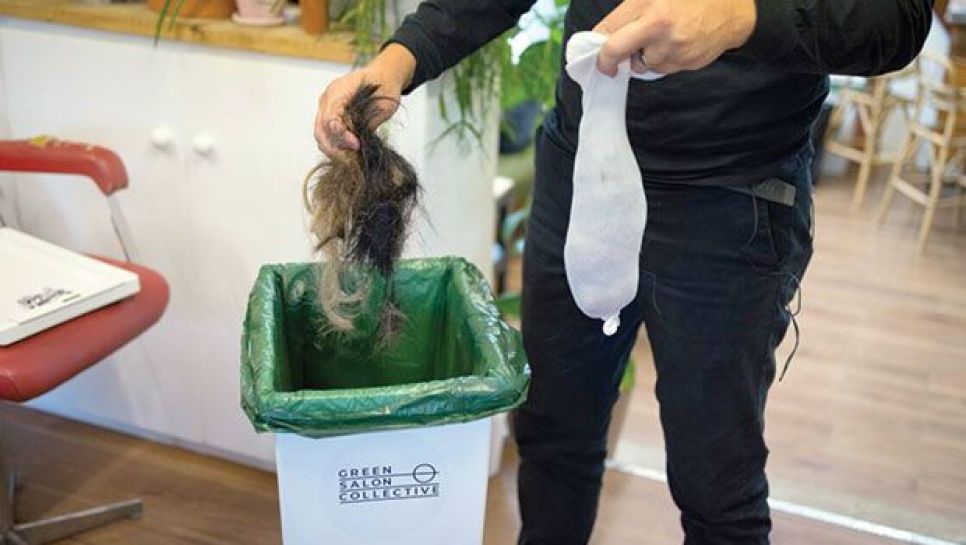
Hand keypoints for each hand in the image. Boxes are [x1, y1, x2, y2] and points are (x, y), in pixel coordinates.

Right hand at [314, 43, 416, 155]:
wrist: (383, 76)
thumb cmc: (385, 87)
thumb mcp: (383, 106)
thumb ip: (367, 123)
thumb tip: (356, 144)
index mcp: (339, 91)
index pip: (330, 119)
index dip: (341, 136)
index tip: (357, 145)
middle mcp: (328, 98)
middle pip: (320, 131)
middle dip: (334, 149)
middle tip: (352, 159)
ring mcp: (326, 107)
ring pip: (320, 135)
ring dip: (334, 149)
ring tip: (352, 156)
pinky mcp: (329, 115)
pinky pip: (326, 134)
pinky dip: (336, 145)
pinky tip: (350, 151)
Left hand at [593, 0, 755, 75]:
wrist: (733, 10)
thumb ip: (632, 10)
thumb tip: (604, 34)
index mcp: (647, 4)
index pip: (608, 29)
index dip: (597, 42)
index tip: (595, 49)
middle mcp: (657, 27)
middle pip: (615, 52)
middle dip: (607, 61)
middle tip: (607, 66)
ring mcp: (672, 48)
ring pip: (642, 64)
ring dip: (644, 57)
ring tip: (661, 37)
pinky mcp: (685, 63)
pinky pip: (663, 68)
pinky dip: (664, 59)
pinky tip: (677, 43)